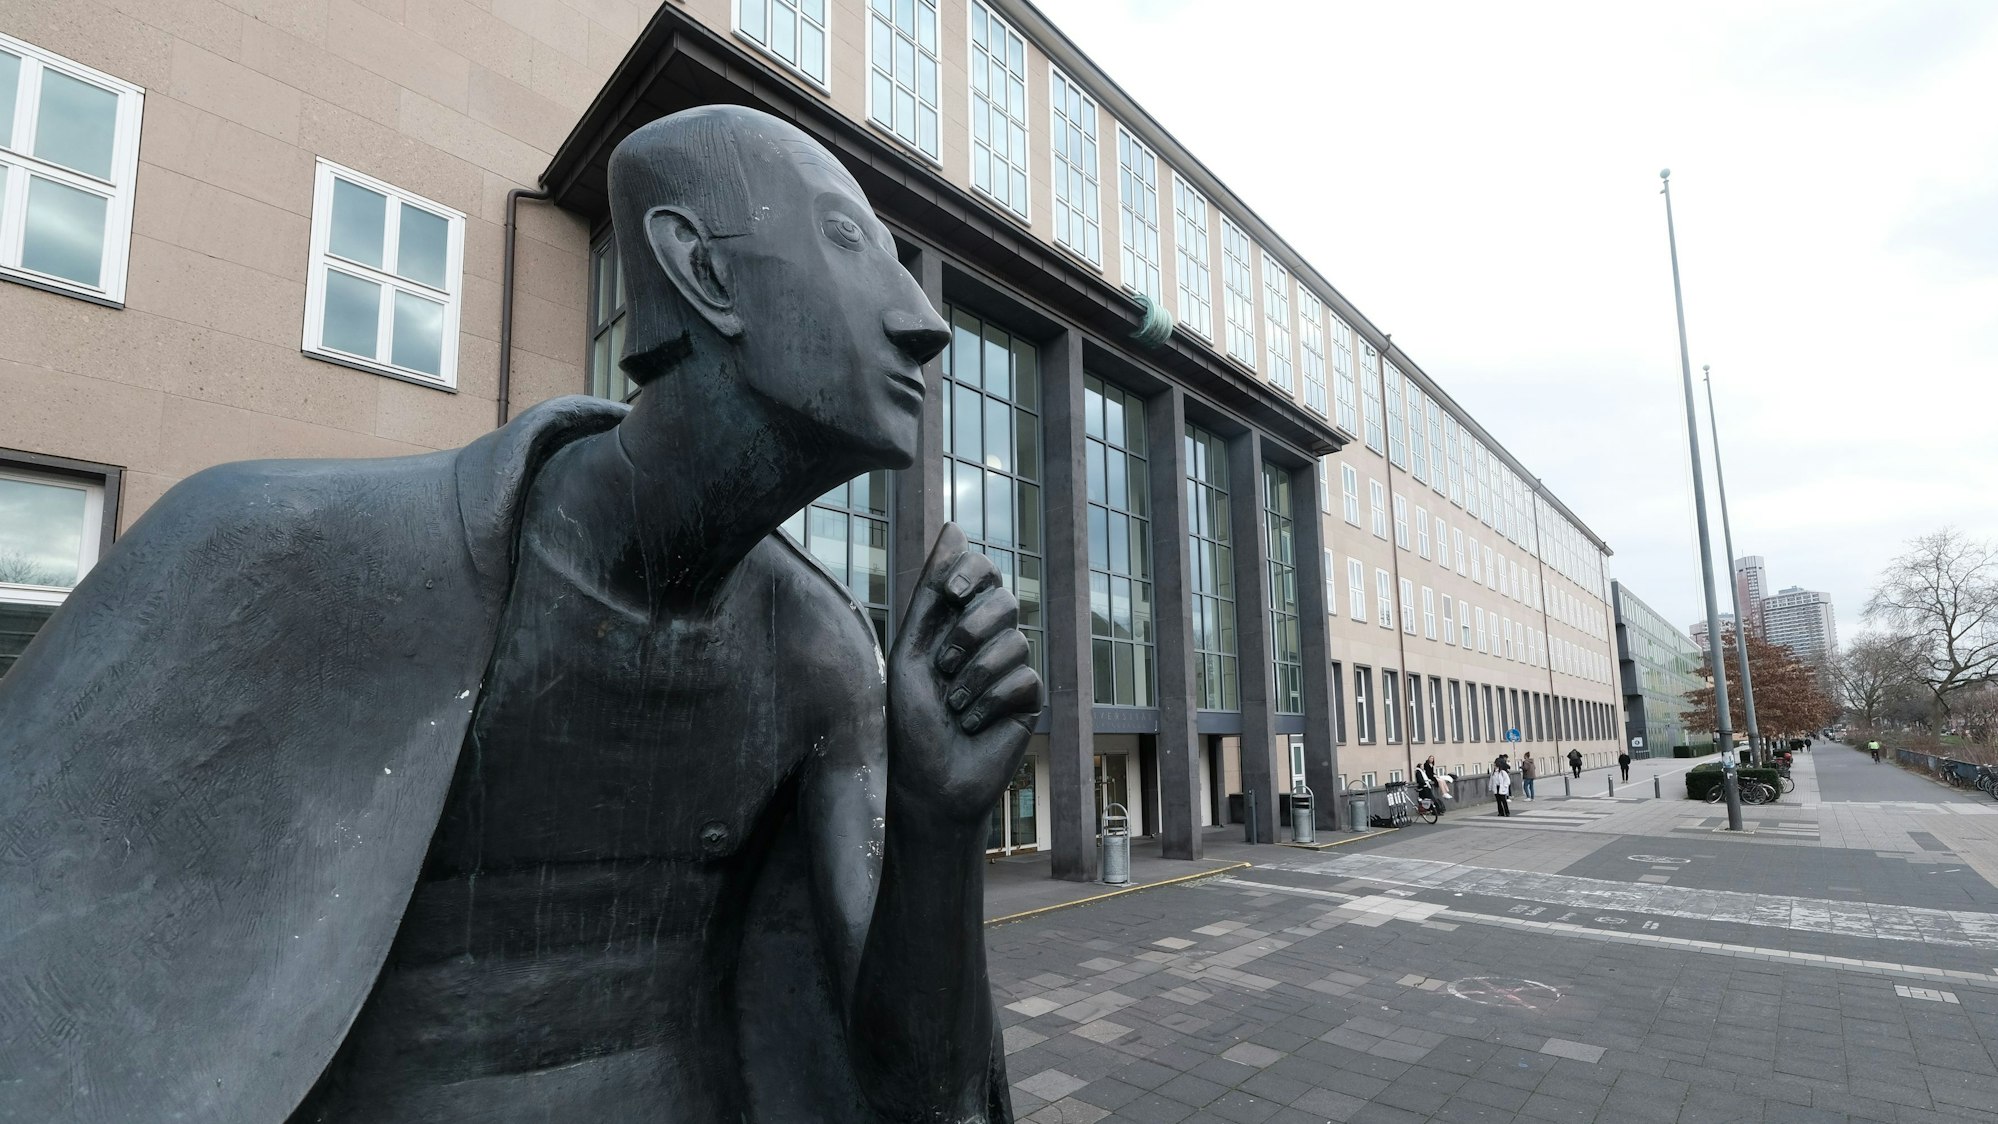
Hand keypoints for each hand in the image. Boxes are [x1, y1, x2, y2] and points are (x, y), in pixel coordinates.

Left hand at [887, 524, 1042, 822]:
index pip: (983, 572)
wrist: (927, 781)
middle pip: (1005, 600)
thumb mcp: (911, 649)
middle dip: (970, 630)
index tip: (950, 592)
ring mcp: (1011, 668)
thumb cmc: (909, 720)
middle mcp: (987, 640)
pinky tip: (973, 723)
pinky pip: (1025, 677)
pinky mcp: (1029, 699)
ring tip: (953, 706)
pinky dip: (991, 700)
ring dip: (974, 675)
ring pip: (1016, 639)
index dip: (972, 572)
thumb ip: (932, 592)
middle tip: (943, 665)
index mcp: (955, 622)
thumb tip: (953, 527)